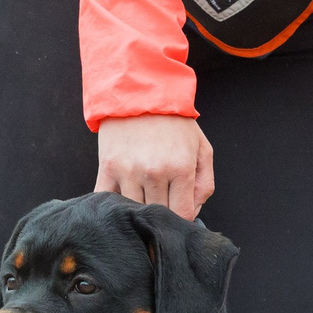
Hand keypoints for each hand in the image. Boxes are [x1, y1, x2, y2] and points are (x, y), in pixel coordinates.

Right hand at [95, 114, 213, 218]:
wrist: (140, 93)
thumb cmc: (174, 123)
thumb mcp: (202, 148)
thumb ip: (204, 184)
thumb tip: (193, 213)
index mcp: (180, 168)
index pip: (182, 214)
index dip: (182, 219)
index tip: (179, 214)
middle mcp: (153, 172)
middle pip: (158, 214)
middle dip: (163, 214)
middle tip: (163, 202)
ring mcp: (128, 171)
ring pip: (135, 210)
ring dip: (140, 209)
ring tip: (145, 197)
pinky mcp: (107, 168)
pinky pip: (108, 200)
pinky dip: (115, 206)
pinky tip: (123, 199)